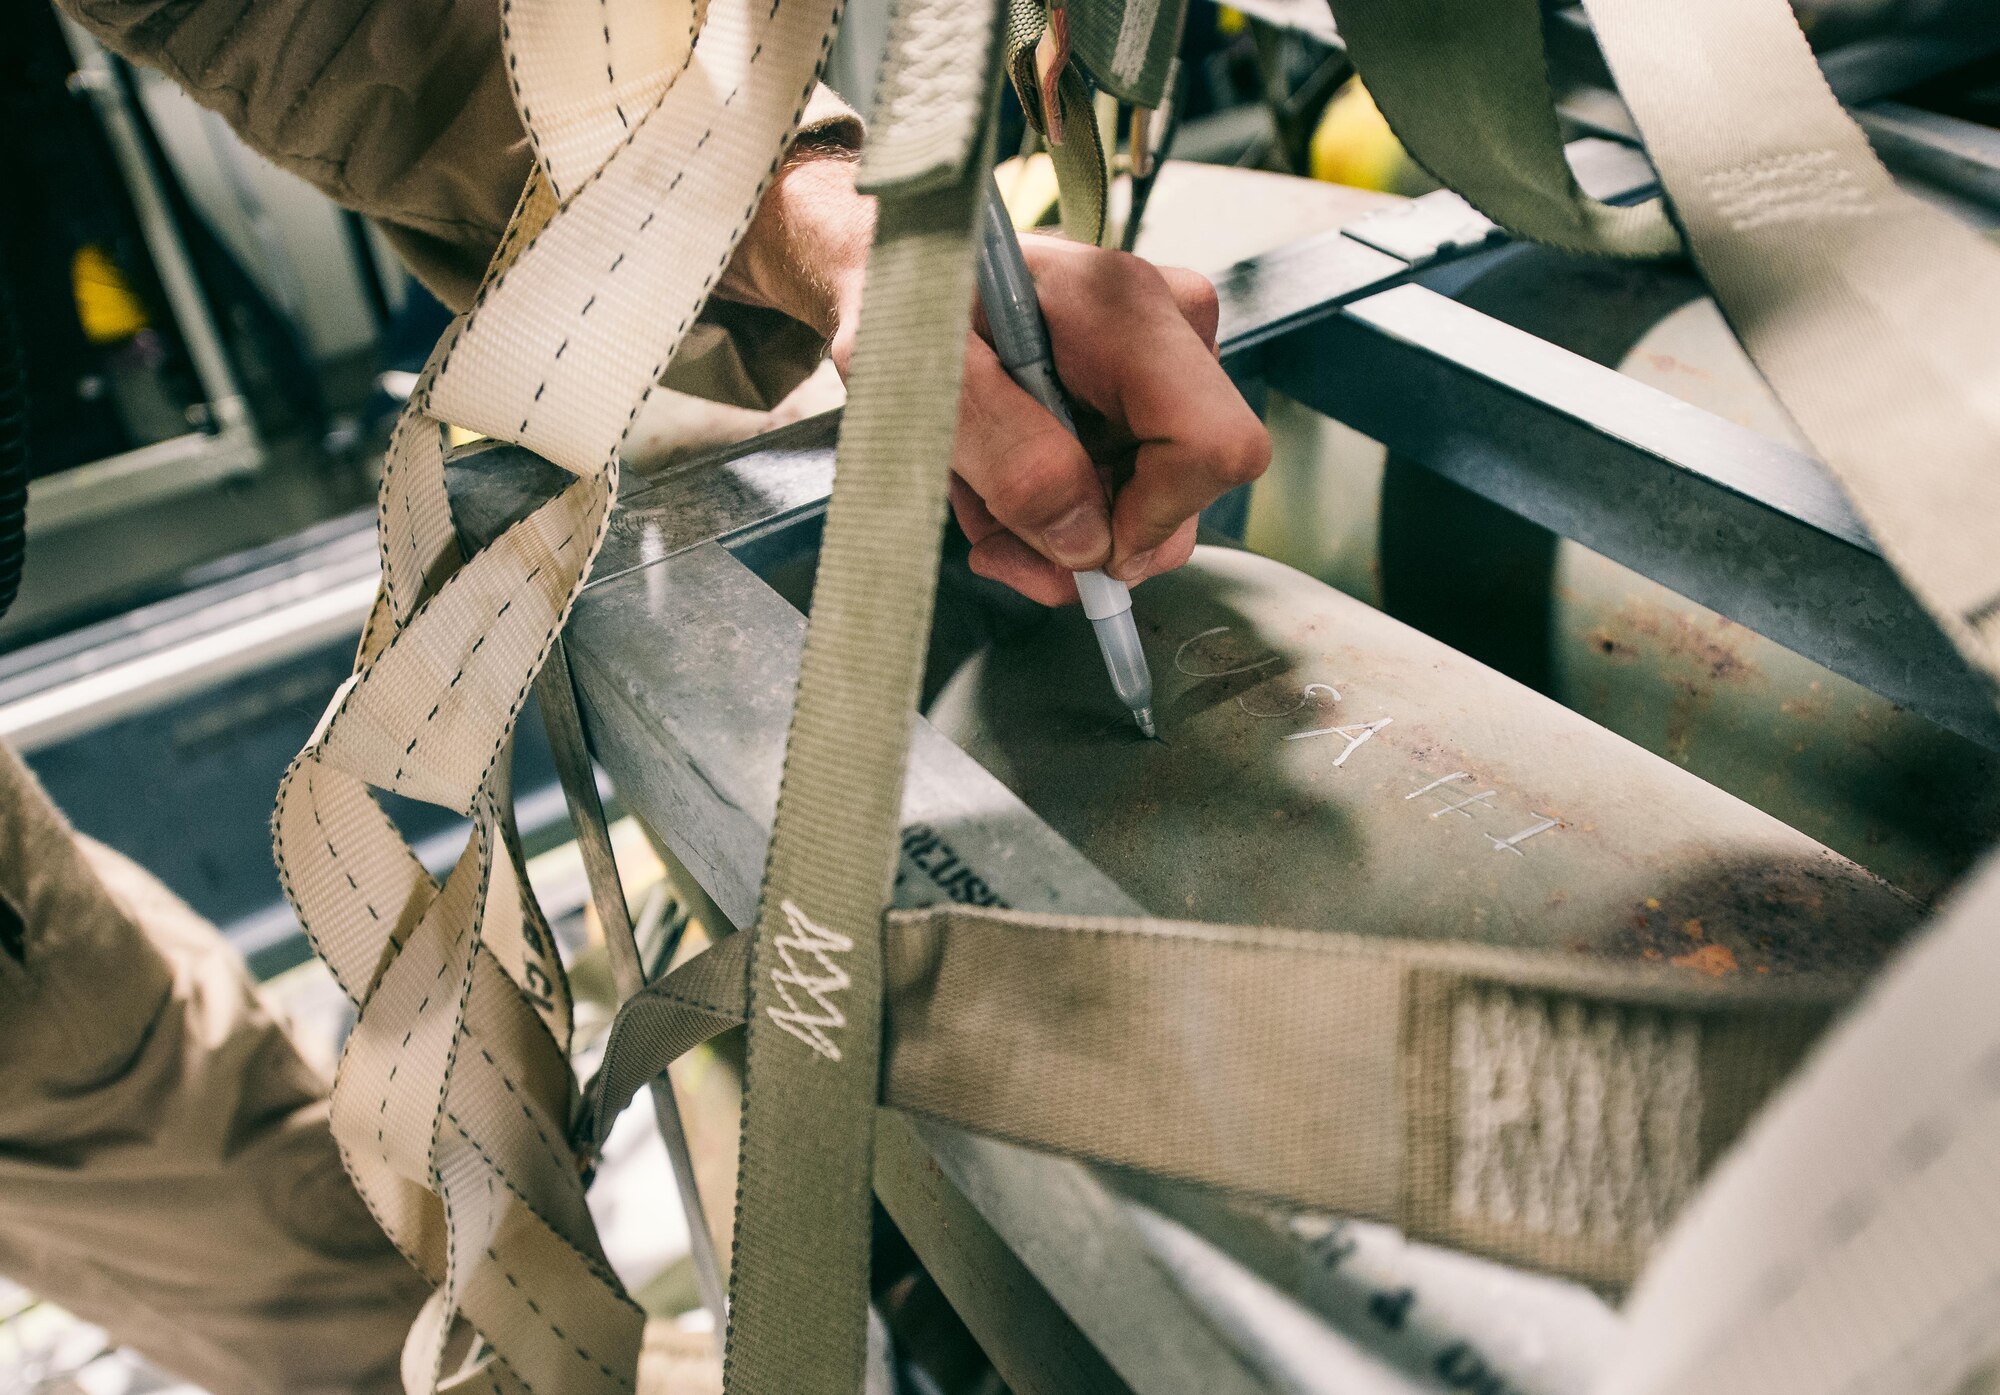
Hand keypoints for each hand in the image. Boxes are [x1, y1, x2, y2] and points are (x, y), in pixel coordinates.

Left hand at [721, 157, 1269, 605]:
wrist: (908, 267)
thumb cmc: (908, 302)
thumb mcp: (926, 380)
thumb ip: (1006, 455)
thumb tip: (1087, 542)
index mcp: (1124, 308)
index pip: (1215, 446)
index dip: (1150, 522)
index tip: (1067, 541)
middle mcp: (1170, 327)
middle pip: (1189, 493)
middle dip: (1086, 541)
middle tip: (993, 535)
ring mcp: (1170, 360)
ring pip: (1155, 508)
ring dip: (1058, 529)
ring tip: (983, 489)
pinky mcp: (1153, 390)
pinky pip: (1131, 493)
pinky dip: (1058, 509)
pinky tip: (1004, 475)